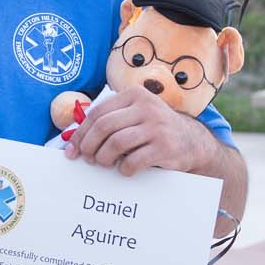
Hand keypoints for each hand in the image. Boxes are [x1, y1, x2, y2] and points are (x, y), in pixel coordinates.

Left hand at [61, 85, 207, 176]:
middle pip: (104, 127)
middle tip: (87, 159)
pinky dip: (123, 169)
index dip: (81, 133)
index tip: (72, 149)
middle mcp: (147, 107)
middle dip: (89, 146)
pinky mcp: (165, 147)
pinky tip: (125, 169)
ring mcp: (157, 127)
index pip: (97, 112)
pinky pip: (133, 161)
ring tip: (104, 163)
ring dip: (104, 158)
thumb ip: (110, 119)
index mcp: (134, 95)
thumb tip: (73, 139)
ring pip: (116, 143)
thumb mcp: (135, 114)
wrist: (191, 142)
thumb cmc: (153, 129)